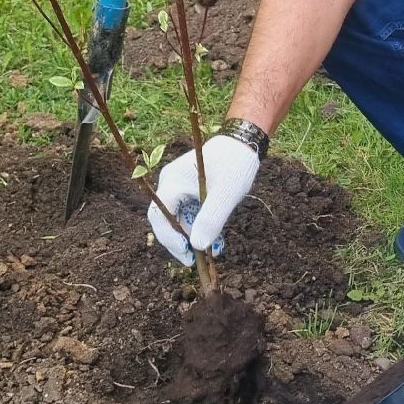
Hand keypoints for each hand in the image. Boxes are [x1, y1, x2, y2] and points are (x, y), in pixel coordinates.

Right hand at [147, 136, 259, 264]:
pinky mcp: (188, 189)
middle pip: (164, 220)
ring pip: (176, 219)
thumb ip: (211, 219)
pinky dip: (197, 226)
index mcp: (172, 182)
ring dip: (190, 236)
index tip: (188, 255)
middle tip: (195, 260)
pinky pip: (186, 212)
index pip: (159, 217)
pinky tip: (214, 238)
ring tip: (211, 250)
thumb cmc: (235, 164)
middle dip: (179, 242)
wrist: (244, 142)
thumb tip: (197, 245)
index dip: (170, 239)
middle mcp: (170, 184)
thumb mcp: (226, 194)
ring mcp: (178, 186)